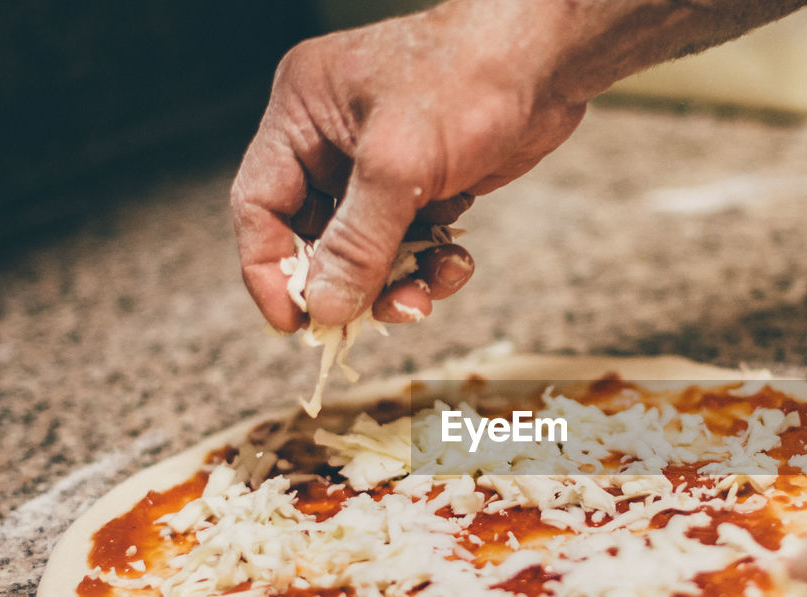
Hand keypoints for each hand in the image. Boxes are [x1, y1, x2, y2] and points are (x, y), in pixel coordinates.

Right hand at [231, 5, 586, 330]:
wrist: (548, 61)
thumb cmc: (467, 81)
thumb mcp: (399, 167)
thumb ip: (358, 243)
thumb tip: (324, 306)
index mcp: (302, 115)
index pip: (258, 205)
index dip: (269, 271)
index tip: (294, 324)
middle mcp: (333, 141)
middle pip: (314, 238)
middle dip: (346, 283)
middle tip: (369, 319)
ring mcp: (381, 164)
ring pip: (369, 250)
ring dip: (396, 282)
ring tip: (426, 294)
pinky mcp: (426, 183)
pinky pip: (412, 243)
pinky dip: (431, 262)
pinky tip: (456, 260)